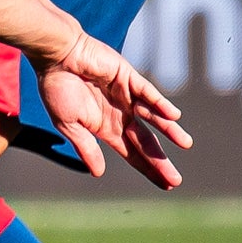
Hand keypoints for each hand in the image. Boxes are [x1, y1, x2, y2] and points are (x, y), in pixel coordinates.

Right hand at [37, 35, 191, 185]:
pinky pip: (149, 93)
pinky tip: (173, 116)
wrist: (56, 57)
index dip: (147, 168)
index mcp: (106, 127)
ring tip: (185, 144)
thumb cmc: (57, 89)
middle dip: (160, 161)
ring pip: (154, 118)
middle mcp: (121, 114)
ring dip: (170, 130)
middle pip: (146, 141)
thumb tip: (99, 173)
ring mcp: (128, 96)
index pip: (132, 152)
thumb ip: (86, 147)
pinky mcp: (129, 78)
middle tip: (176, 180)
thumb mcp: (68, 125)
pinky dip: (161, 104)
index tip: (165, 185)